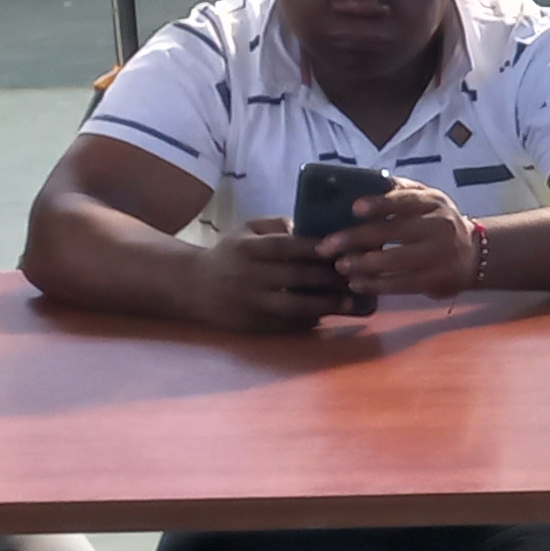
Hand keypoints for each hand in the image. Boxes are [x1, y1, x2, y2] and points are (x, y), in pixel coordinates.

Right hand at [195, 217, 352, 331]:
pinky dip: (308, 321)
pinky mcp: (251, 325)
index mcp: (248, 248)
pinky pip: (285, 325)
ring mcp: (249, 303)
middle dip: (330, 278)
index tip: (344, 249)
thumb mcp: (246, 231)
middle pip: (297, 277)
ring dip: (325, 305)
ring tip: (349, 302)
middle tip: (357, 276)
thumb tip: (311, 229)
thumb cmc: (230, 254)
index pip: (288, 246)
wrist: (192, 286)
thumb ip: (278, 225)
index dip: (317, 248)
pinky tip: (326, 315)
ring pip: (294, 306)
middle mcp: (248, 275)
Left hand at [323, 180, 475, 298]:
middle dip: (357, 238)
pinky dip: (376, 285)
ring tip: (340, 265)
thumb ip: (402, 191)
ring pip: (396, 261)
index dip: (380, 204)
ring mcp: (439, 255)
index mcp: (434, 202)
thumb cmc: (438, 222)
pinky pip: (402, 284)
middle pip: (394, 232)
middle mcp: (439, 226)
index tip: (354, 208)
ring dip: (363, 264)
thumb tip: (366, 181)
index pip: (405, 200)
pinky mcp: (436, 279)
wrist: (474, 254)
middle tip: (328, 245)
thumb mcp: (428, 200)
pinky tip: (357, 283)